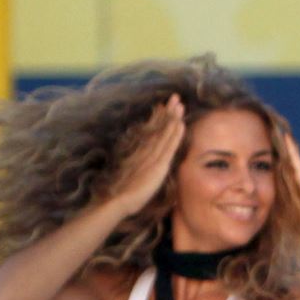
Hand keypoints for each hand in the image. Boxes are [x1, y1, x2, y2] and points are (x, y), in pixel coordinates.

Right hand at [105, 95, 185, 216]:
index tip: (165, 106)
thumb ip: (143, 170)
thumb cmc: (126, 194)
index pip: (154, 132)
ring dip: (173, 117)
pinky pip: (168, 146)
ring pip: (165, 133)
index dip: (160, 119)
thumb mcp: (139, 178)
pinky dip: (174, 134)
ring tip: (179, 103)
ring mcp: (152, 156)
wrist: (119, 202)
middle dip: (168, 112)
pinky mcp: (158, 165)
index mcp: (144, 153)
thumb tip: (147, 169)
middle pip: (160, 128)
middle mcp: (148, 151)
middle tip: (175, 97)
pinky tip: (180, 123)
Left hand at [278, 129, 299, 228]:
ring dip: (285, 146)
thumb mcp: (299, 218)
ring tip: (277, 132)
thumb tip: (282, 226)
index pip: (286, 177)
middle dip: (281, 153)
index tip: (272, 161)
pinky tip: (284, 135)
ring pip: (291, 157)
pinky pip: (294, 156)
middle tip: (272, 139)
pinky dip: (290, 146)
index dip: (280, 168)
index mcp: (298, 190)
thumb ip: (291, 216)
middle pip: (288, 163)